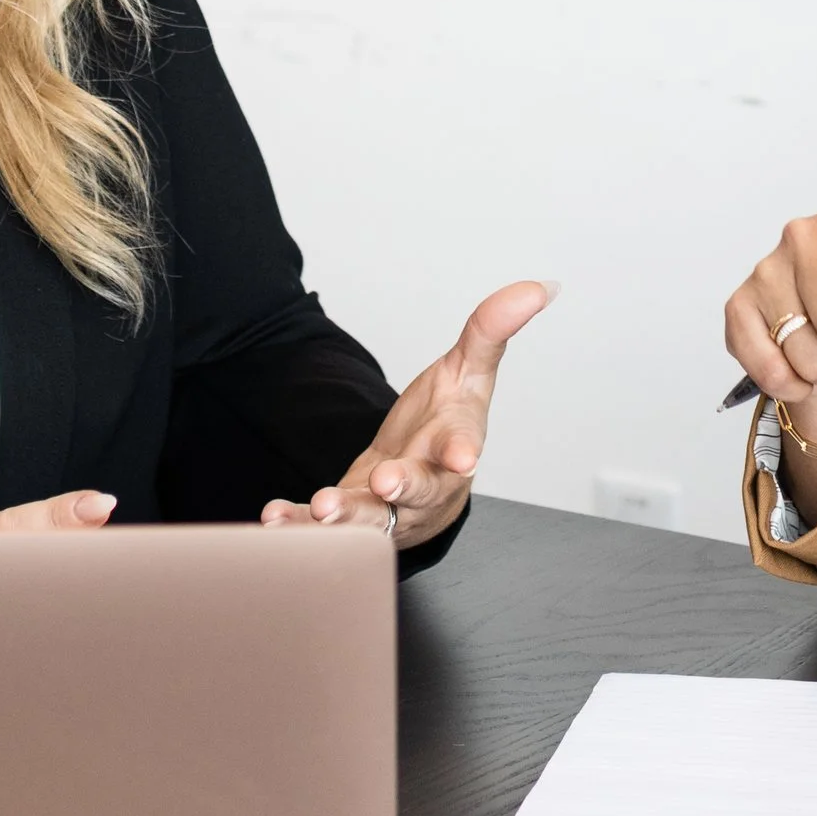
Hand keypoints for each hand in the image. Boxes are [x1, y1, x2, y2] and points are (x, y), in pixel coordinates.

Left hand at [261, 281, 551, 549]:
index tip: (464, 457)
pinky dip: (298, 522)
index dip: (463, 451)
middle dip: (403, 486)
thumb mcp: (468, 373)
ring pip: (370, 519)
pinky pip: (323, 529)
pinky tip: (275, 517)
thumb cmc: (446, 426)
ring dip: (346, 514)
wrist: (420, 485)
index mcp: (453, 448)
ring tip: (322, 508)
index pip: (463, 447)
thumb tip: (540, 286)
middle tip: (387, 482)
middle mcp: (423, 487)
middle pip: (418, 491)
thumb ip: (492, 330)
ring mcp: (386, 509)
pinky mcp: (350, 519)